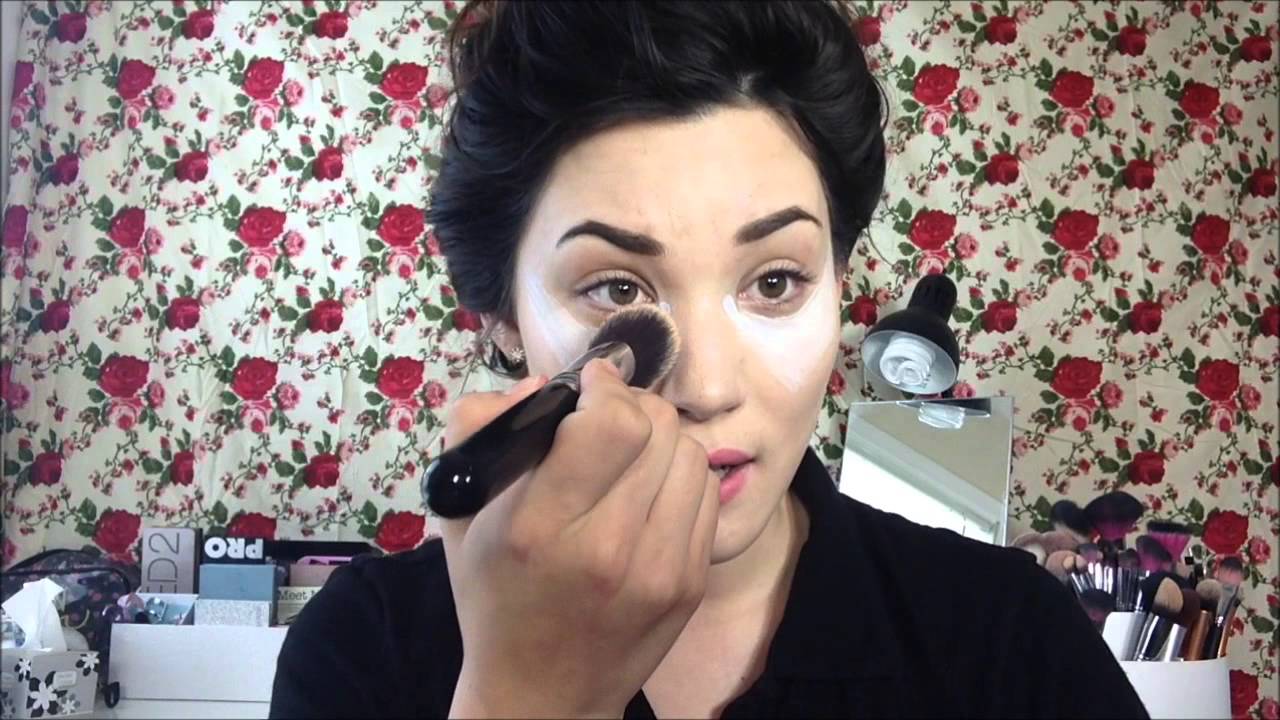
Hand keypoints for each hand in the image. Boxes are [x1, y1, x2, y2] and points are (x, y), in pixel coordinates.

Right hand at [438, 359, 718, 718]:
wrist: (541, 693)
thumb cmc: (494, 594)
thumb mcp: (460, 511)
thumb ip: (481, 427)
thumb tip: (545, 385)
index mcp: (538, 527)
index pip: (611, 425)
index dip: (605, 388)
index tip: (588, 386)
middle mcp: (607, 548)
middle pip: (658, 430)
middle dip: (633, 406)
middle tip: (608, 416)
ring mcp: (659, 570)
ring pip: (691, 455)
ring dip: (661, 439)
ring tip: (632, 452)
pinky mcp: (691, 583)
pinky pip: (707, 494)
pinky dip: (681, 476)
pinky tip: (651, 490)